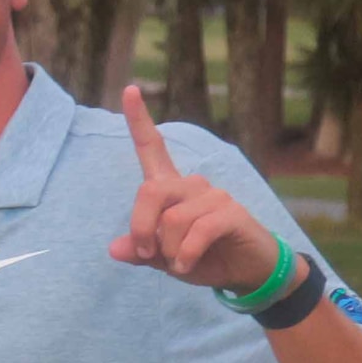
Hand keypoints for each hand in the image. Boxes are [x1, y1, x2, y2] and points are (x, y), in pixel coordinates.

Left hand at [107, 85, 279, 291]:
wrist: (246, 272)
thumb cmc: (203, 258)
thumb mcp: (165, 258)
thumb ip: (141, 252)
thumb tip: (115, 248)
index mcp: (172, 189)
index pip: (152, 148)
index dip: (139, 120)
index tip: (129, 90)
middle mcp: (192, 185)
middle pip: (149, 191)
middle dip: (140, 227)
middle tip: (148, 254)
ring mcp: (214, 195)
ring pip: (172, 218)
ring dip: (169, 250)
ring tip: (179, 264)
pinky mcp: (232, 212)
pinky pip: (198, 230)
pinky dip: (186, 254)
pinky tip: (188, 266)